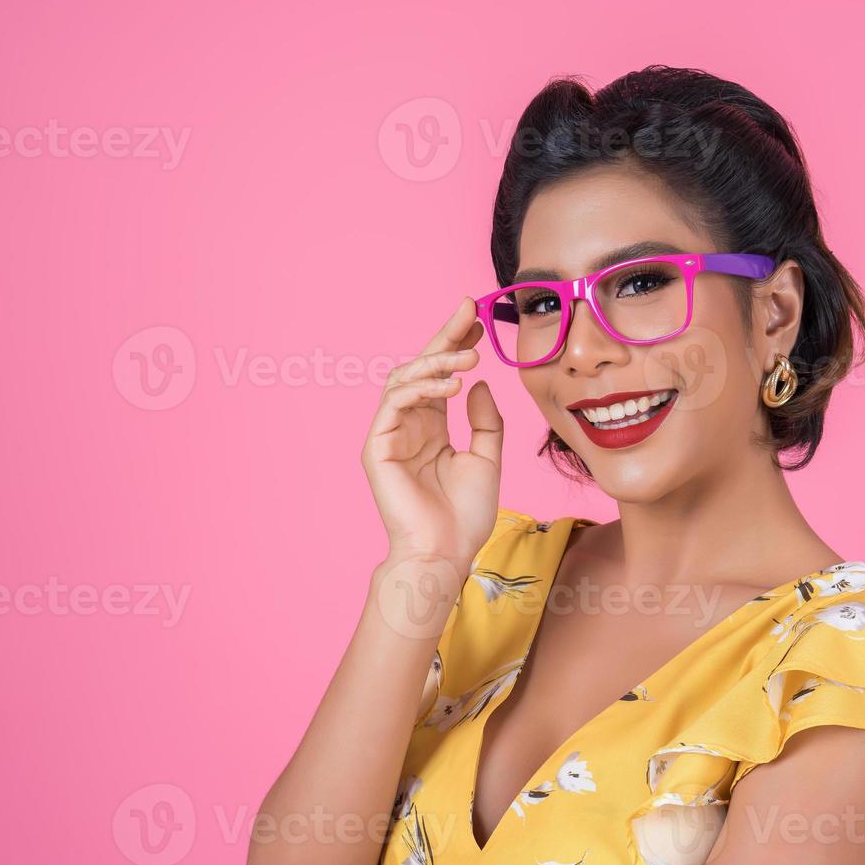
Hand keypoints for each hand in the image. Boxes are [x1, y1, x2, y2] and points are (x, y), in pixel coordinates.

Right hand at [361, 295, 503, 576]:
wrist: (446, 553)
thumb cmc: (465, 515)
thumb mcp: (487, 459)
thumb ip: (485, 421)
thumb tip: (478, 383)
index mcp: (431, 428)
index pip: (441, 376)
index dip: (456, 345)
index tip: (478, 318)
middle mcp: (408, 426)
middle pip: (420, 368)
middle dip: (444, 337)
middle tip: (469, 311)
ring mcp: (389, 435)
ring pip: (404, 380)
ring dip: (437, 362)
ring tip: (469, 357)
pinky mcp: (377, 447)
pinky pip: (394, 404)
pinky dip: (421, 389)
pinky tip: (451, 386)